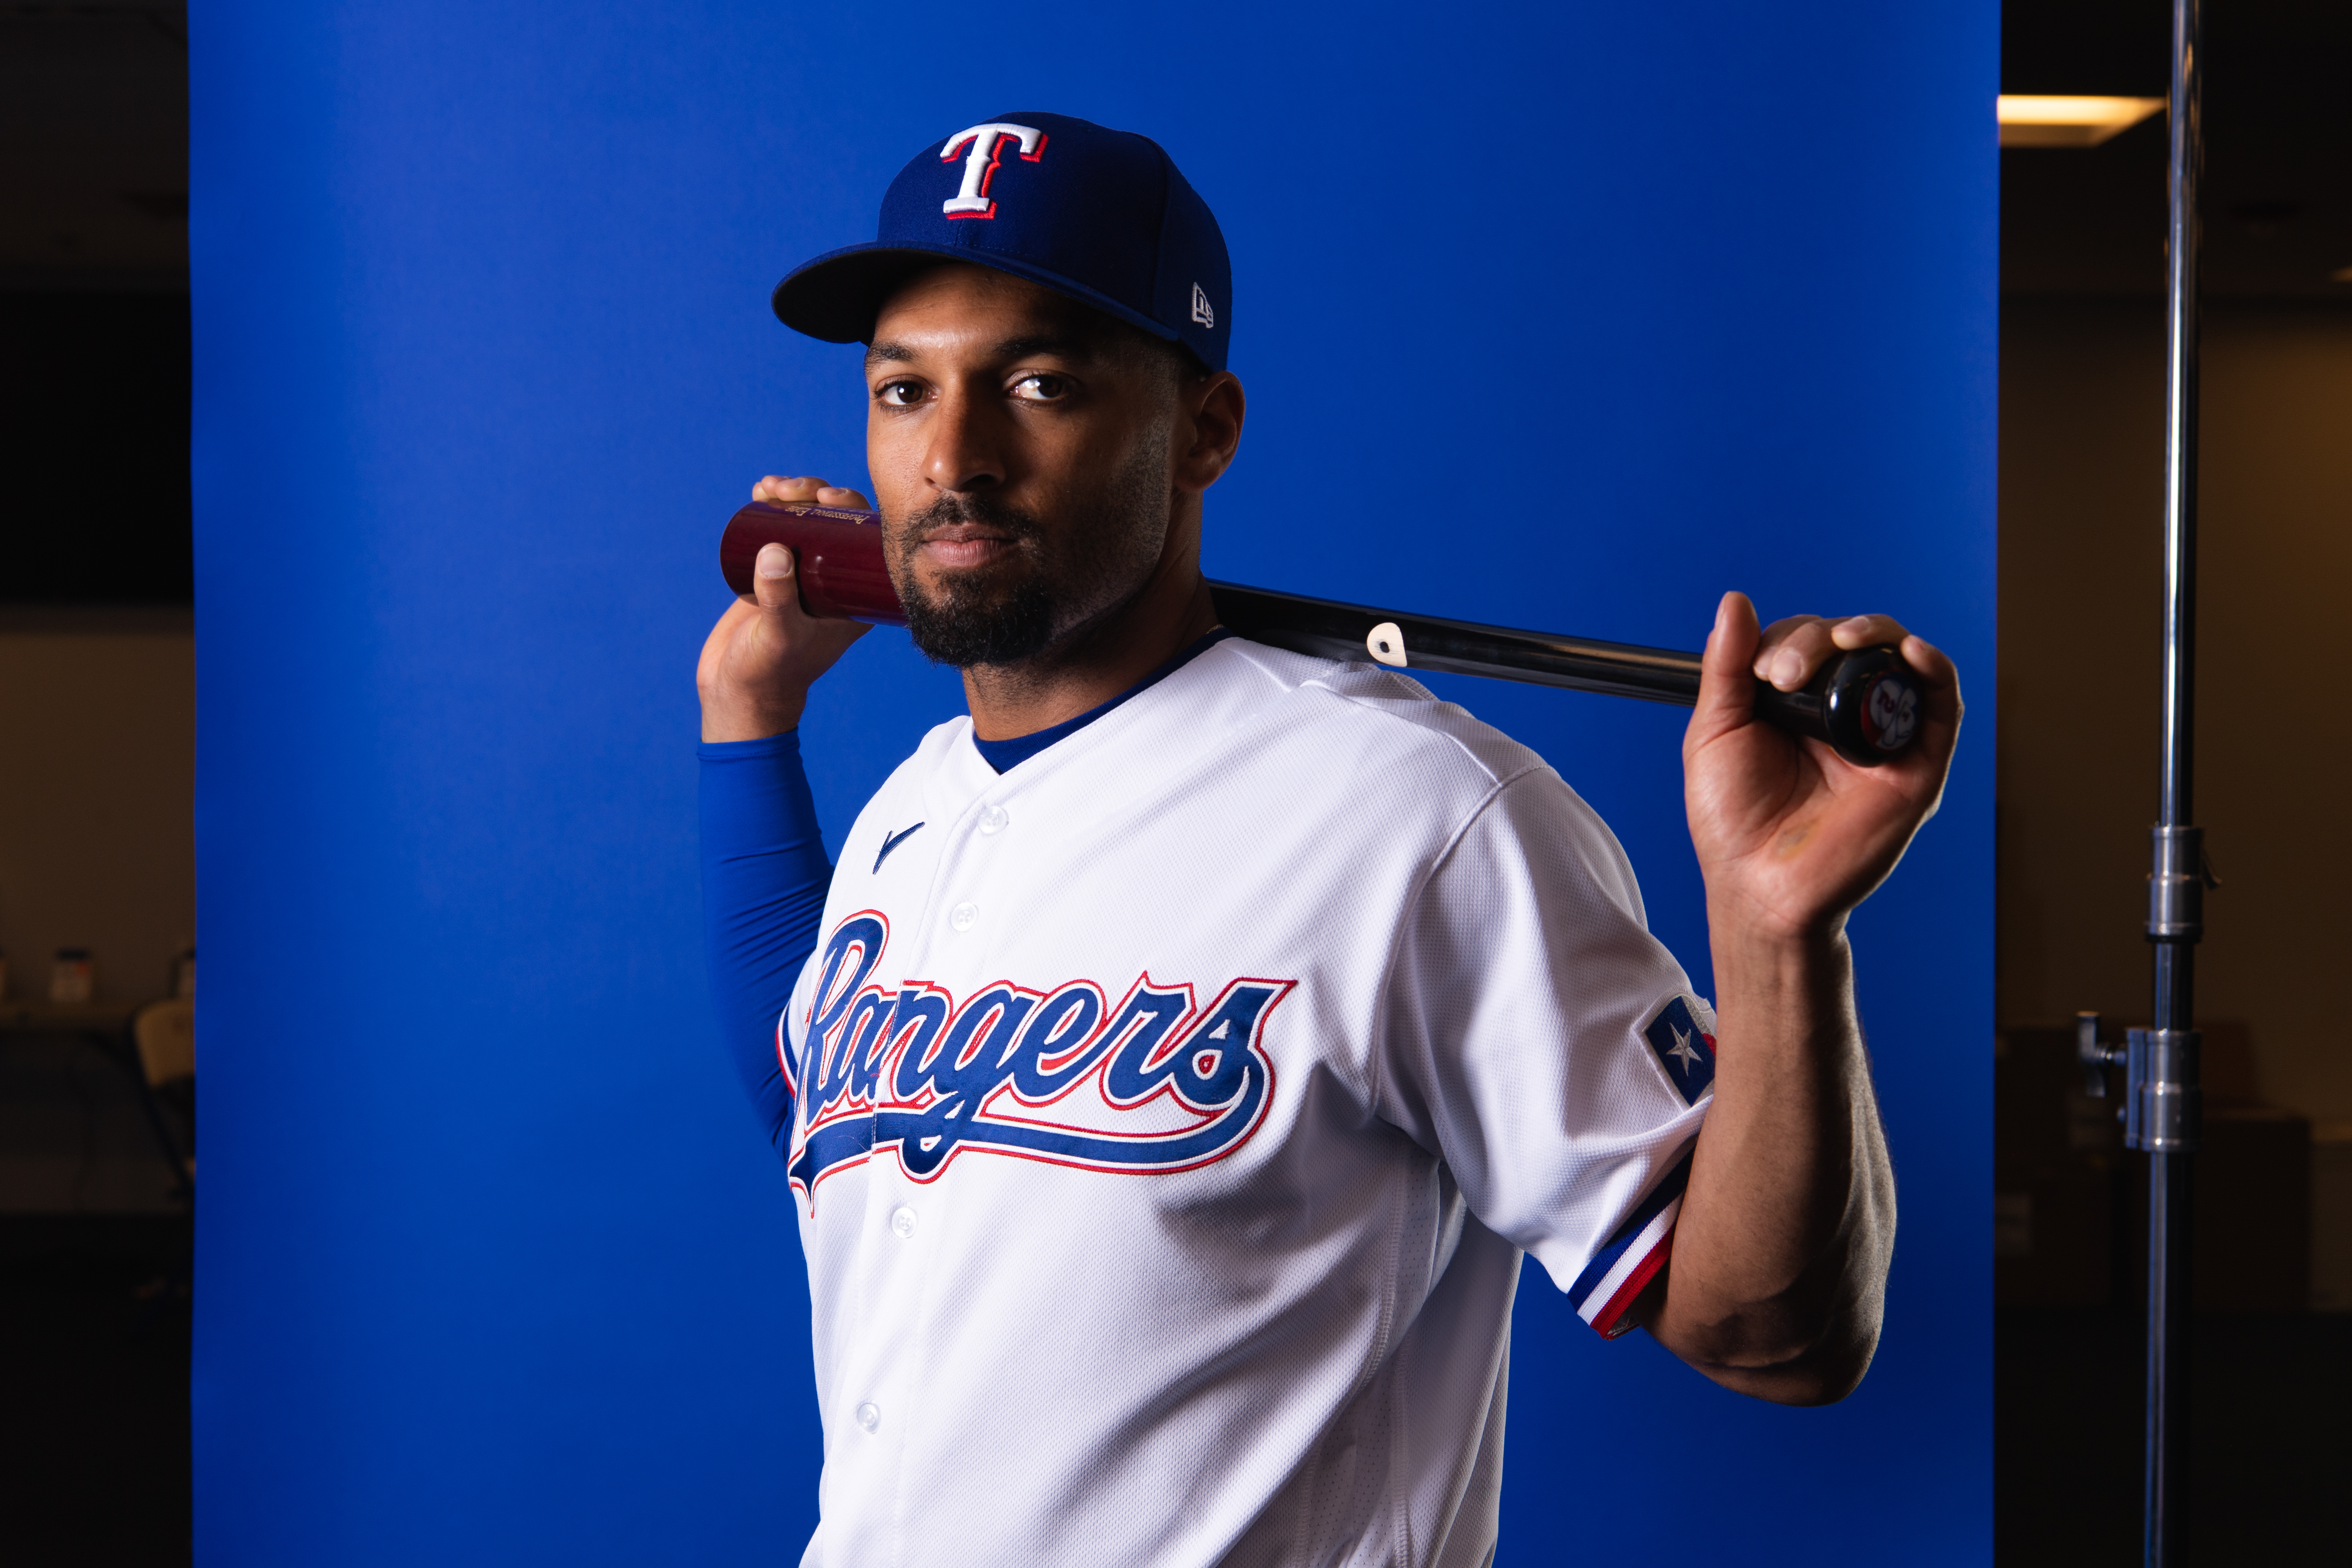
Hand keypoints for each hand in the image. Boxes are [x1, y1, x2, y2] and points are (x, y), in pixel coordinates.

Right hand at [696, 476, 873, 740]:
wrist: (734, 690)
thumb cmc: (768, 671)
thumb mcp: (778, 635)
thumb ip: (779, 599)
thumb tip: (776, 552)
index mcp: (856, 597)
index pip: (868, 541)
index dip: (854, 509)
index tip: (828, 495)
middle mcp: (836, 582)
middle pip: (837, 523)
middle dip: (814, 494)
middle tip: (788, 489)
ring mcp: (805, 575)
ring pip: (807, 521)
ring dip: (792, 495)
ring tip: (767, 488)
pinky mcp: (776, 572)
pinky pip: (781, 531)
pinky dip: (773, 507)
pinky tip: (761, 491)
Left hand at [1683, 593, 1960, 941]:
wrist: (1758, 887)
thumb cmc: (1733, 821)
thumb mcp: (1716, 732)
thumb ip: (1725, 668)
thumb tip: (1734, 601)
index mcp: (1796, 705)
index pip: (1807, 641)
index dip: (1789, 639)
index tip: (1760, 672)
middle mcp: (1841, 716)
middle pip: (1851, 642)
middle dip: (1817, 639)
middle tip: (1782, 675)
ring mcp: (1881, 738)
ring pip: (1897, 659)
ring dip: (1874, 633)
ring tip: (1842, 642)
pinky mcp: (1916, 765)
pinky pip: (1939, 705)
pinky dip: (1933, 668)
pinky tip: (1909, 650)